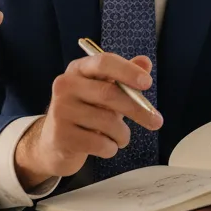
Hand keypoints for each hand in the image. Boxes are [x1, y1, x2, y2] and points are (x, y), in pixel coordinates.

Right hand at [13, 52, 162, 188]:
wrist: (54, 143)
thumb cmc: (85, 113)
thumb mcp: (103, 92)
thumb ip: (123, 78)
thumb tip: (145, 62)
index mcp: (78, 69)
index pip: (103, 62)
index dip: (127, 71)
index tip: (147, 83)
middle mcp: (65, 85)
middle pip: (109, 94)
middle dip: (138, 109)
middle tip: (156, 121)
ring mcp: (61, 110)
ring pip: (107, 122)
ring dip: (123, 134)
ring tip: (120, 137)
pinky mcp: (61, 135)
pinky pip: (100, 144)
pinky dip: (111, 148)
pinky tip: (105, 146)